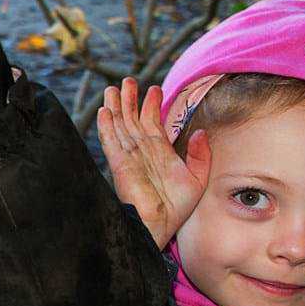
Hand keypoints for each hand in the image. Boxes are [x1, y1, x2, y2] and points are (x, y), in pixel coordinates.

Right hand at [97, 77, 210, 248]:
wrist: (162, 224)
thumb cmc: (179, 207)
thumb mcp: (198, 177)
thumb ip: (200, 155)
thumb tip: (200, 132)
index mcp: (160, 152)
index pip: (152, 123)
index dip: (152, 106)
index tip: (154, 88)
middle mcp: (142, 151)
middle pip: (132, 120)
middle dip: (130, 100)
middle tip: (128, 80)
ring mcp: (129, 157)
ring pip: (120, 126)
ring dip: (116, 107)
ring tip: (112, 88)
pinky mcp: (119, 164)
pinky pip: (111, 141)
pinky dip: (107, 126)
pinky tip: (104, 111)